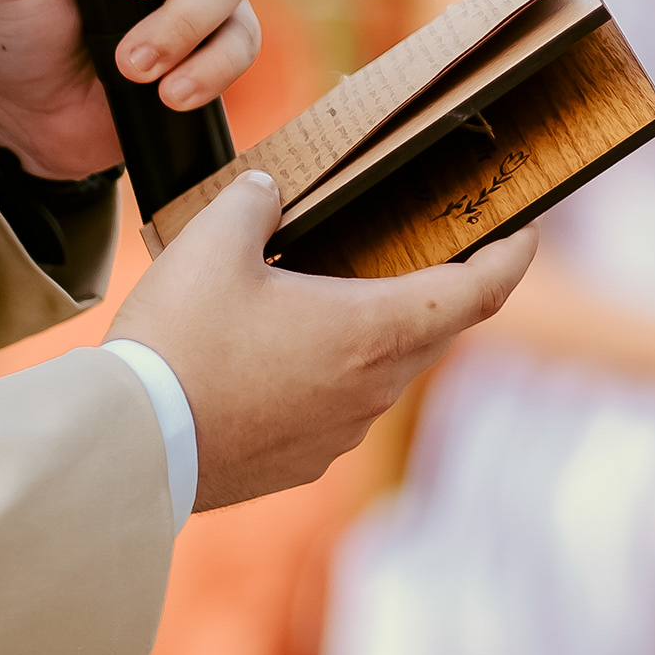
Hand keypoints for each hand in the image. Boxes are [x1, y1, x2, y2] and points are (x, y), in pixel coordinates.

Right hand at [109, 171, 536, 509]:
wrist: (126, 446)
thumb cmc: (177, 343)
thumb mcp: (213, 243)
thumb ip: (254, 202)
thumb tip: (267, 191)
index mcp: (374, 330)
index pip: (479, 292)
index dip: (513, 257)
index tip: (527, 232)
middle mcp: (373, 388)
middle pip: (434, 330)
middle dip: (438, 287)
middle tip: (427, 246)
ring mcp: (341, 433)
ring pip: (385, 372)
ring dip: (377, 334)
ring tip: (337, 295)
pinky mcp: (303, 463)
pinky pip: (339, 409)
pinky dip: (332, 376)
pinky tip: (285, 354)